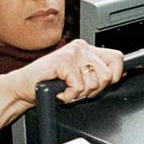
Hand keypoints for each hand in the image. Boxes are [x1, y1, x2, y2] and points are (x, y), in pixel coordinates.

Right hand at [6, 39, 123, 104]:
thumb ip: (98, 75)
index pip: (117, 58)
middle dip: (92, 91)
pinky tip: (59, 91)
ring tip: (65, 89)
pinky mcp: (63, 60)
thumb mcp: (80, 80)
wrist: (25, 88)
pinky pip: (78, 87)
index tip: (100, 85)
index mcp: (87, 49)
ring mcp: (72, 52)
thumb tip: (119, 75)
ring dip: (78, 94)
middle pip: (106, 76)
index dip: (114, 76)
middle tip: (75, 89)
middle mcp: (81, 47)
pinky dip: (68, 96)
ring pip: (93, 83)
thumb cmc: (50, 85)